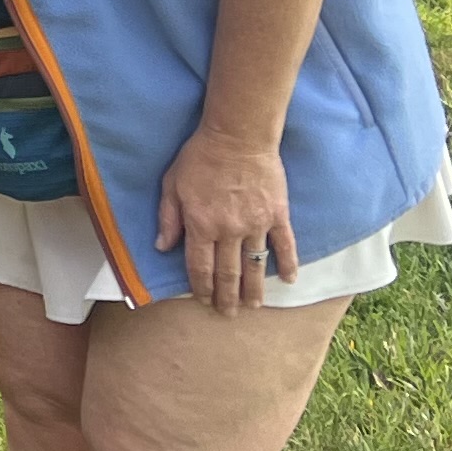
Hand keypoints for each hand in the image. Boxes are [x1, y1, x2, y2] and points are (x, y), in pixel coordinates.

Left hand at [155, 127, 296, 308]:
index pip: (200, 266)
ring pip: (255, 265)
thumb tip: (163, 247)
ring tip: (253, 306)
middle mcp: (229, 230)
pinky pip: (285, 245)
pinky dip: (288, 264)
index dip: (201, 286)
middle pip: (228, 272)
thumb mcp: (172, 184)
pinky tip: (288, 281)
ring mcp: (256, 224)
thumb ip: (168, 218)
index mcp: (201, 224)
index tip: (203, 300)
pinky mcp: (278, 215)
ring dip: (254, 289)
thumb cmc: (200, 158)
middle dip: (226, 296)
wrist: (238, 136)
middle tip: (228, 314)